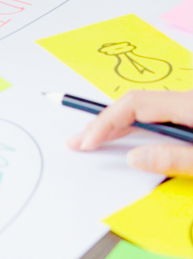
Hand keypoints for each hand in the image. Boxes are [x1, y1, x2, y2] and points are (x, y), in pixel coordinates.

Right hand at [67, 90, 192, 175]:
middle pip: (133, 105)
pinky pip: (155, 116)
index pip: (133, 105)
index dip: (105, 123)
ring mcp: (188, 107)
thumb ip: (173, 157)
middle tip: (77, 141)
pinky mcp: (191, 116)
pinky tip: (125, 136)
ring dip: (117, 125)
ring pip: (143, 110)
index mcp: (187, 104)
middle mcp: (185, 100)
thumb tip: (133, 158)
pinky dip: (135, 127)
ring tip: (92, 138)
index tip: (88, 142)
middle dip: (103, 124)